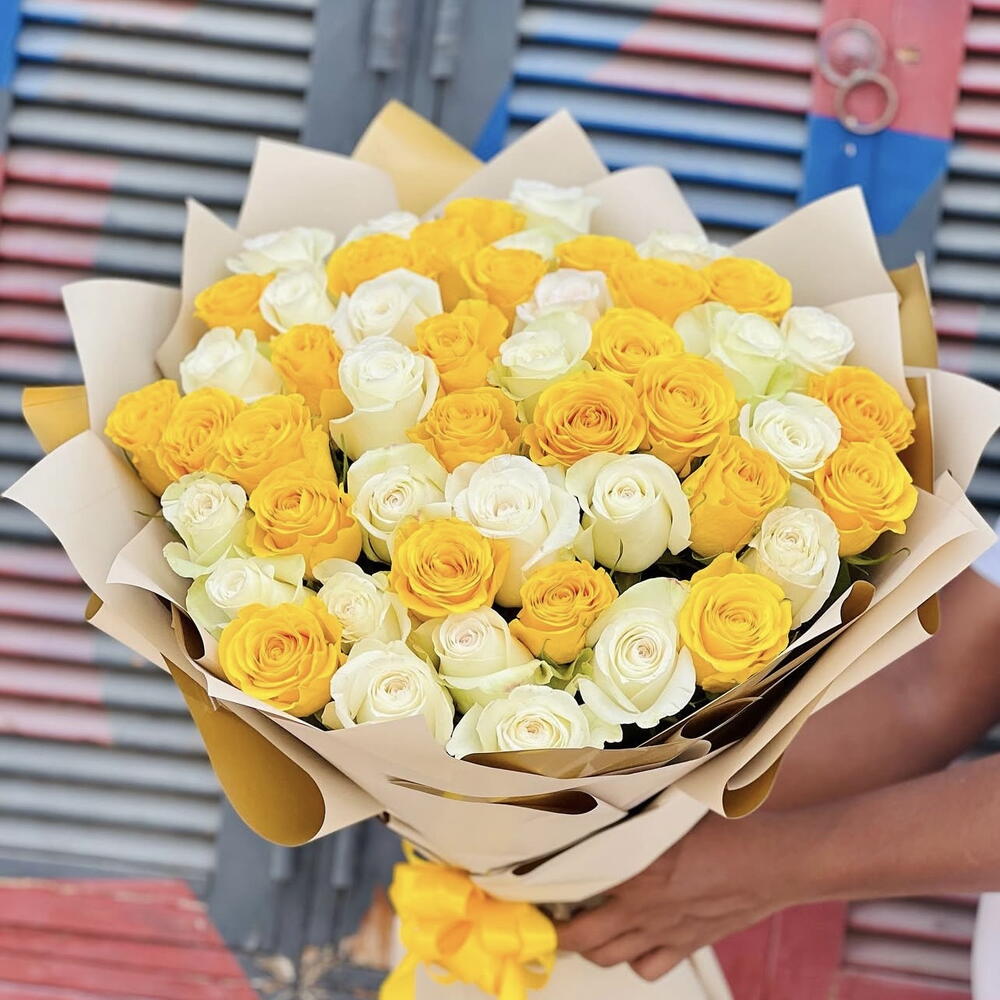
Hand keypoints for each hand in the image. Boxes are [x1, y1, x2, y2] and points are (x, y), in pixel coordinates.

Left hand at [557, 810, 800, 981]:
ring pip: (610, 958)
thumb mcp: (672, 808)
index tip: (529, 883)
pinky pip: (648, 968)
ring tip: (584, 931)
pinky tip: (634, 941)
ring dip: (591, 948)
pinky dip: (635, 961)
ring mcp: (663, 932)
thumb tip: (611, 794)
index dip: (545, 889)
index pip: (572, 885)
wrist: (773, 862)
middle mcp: (642, 908)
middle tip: (549, 921)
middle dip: (559, 933)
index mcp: (632, 867)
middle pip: (583, 937)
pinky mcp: (686, 945)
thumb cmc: (728, 830)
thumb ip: (637, 809)